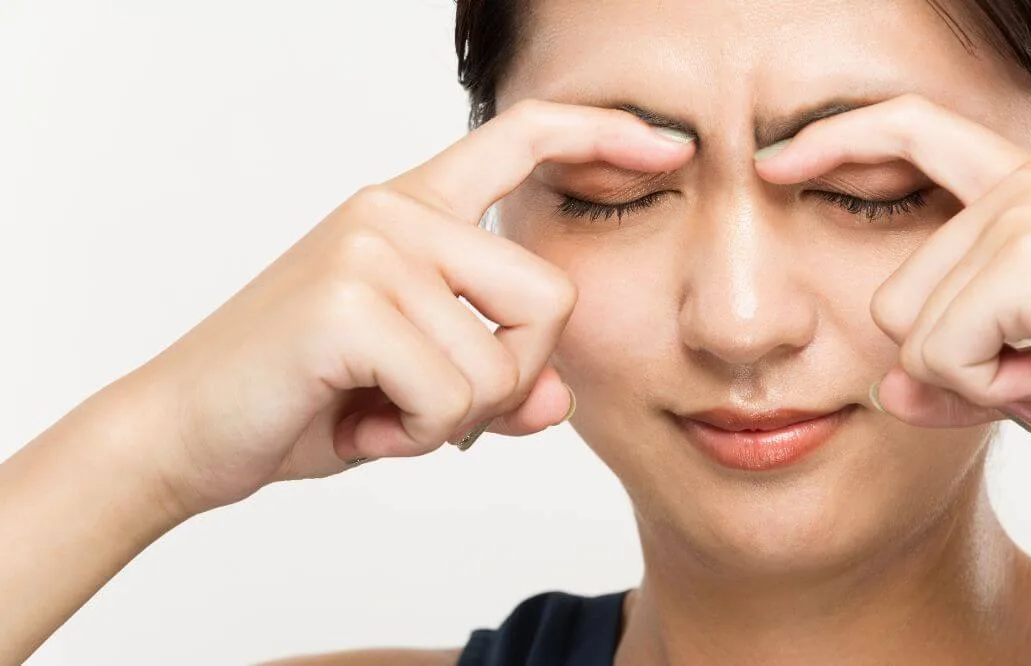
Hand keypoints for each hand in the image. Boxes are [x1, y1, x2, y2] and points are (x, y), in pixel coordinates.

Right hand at [109, 101, 694, 515]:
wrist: (182, 433)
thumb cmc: (301, 399)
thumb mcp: (417, 391)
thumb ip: (496, 385)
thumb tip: (561, 400)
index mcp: (412, 212)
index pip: (521, 138)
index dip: (599, 134)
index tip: (665, 146)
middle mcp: (396, 212)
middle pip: (551, 297)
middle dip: (512, 379)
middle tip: (433, 408)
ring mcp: (374, 247)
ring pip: (503, 362)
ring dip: (453, 418)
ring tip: (377, 410)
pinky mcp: (351, 299)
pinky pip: (453, 396)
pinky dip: (414, 436)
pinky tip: (357, 422)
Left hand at [755, 95, 1030, 483]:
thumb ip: (953, 374)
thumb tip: (884, 392)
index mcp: (1025, 191)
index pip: (911, 131)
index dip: (837, 139)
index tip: (775, 160)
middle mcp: (1019, 187)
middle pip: (889, 297)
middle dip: (950, 363)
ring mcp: (1022, 215)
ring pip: (909, 331)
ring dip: (976, 378)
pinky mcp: (1028, 257)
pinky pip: (941, 355)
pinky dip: (993, 391)